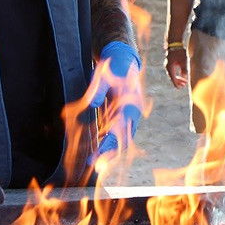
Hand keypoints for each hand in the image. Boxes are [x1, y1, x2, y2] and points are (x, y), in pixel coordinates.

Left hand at [91, 41, 141, 157]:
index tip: (97, 156)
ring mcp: (128, 115)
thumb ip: (99, 90)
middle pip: (123, 139)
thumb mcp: (105, 75)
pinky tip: (97, 150)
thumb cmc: (114, 67)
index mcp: (131, 105)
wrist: (122, 59)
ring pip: (121, 138)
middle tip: (95, 165)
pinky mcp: (122, 115)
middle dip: (109, 154)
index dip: (108, 145)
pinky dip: (108, 142)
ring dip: (109, 151)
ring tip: (95, 163)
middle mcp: (132, 113)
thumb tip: (92, 103)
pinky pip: (117, 132)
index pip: (120, 131)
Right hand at [165, 46, 188, 88]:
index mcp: (170, 67)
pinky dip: (176, 75)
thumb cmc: (180, 52)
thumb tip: (185, 77)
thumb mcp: (184, 61)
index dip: (177, 83)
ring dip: (177, 78)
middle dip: (178, 82)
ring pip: (172, 75)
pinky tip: (181, 76)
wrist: (175, 43)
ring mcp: (167, 65)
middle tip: (184, 84)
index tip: (181, 87)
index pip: (173, 78)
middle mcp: (167, 67)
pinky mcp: (169, 63)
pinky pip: (172, 71)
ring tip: (184, 82)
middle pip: (172, 77)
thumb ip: (184, 70)